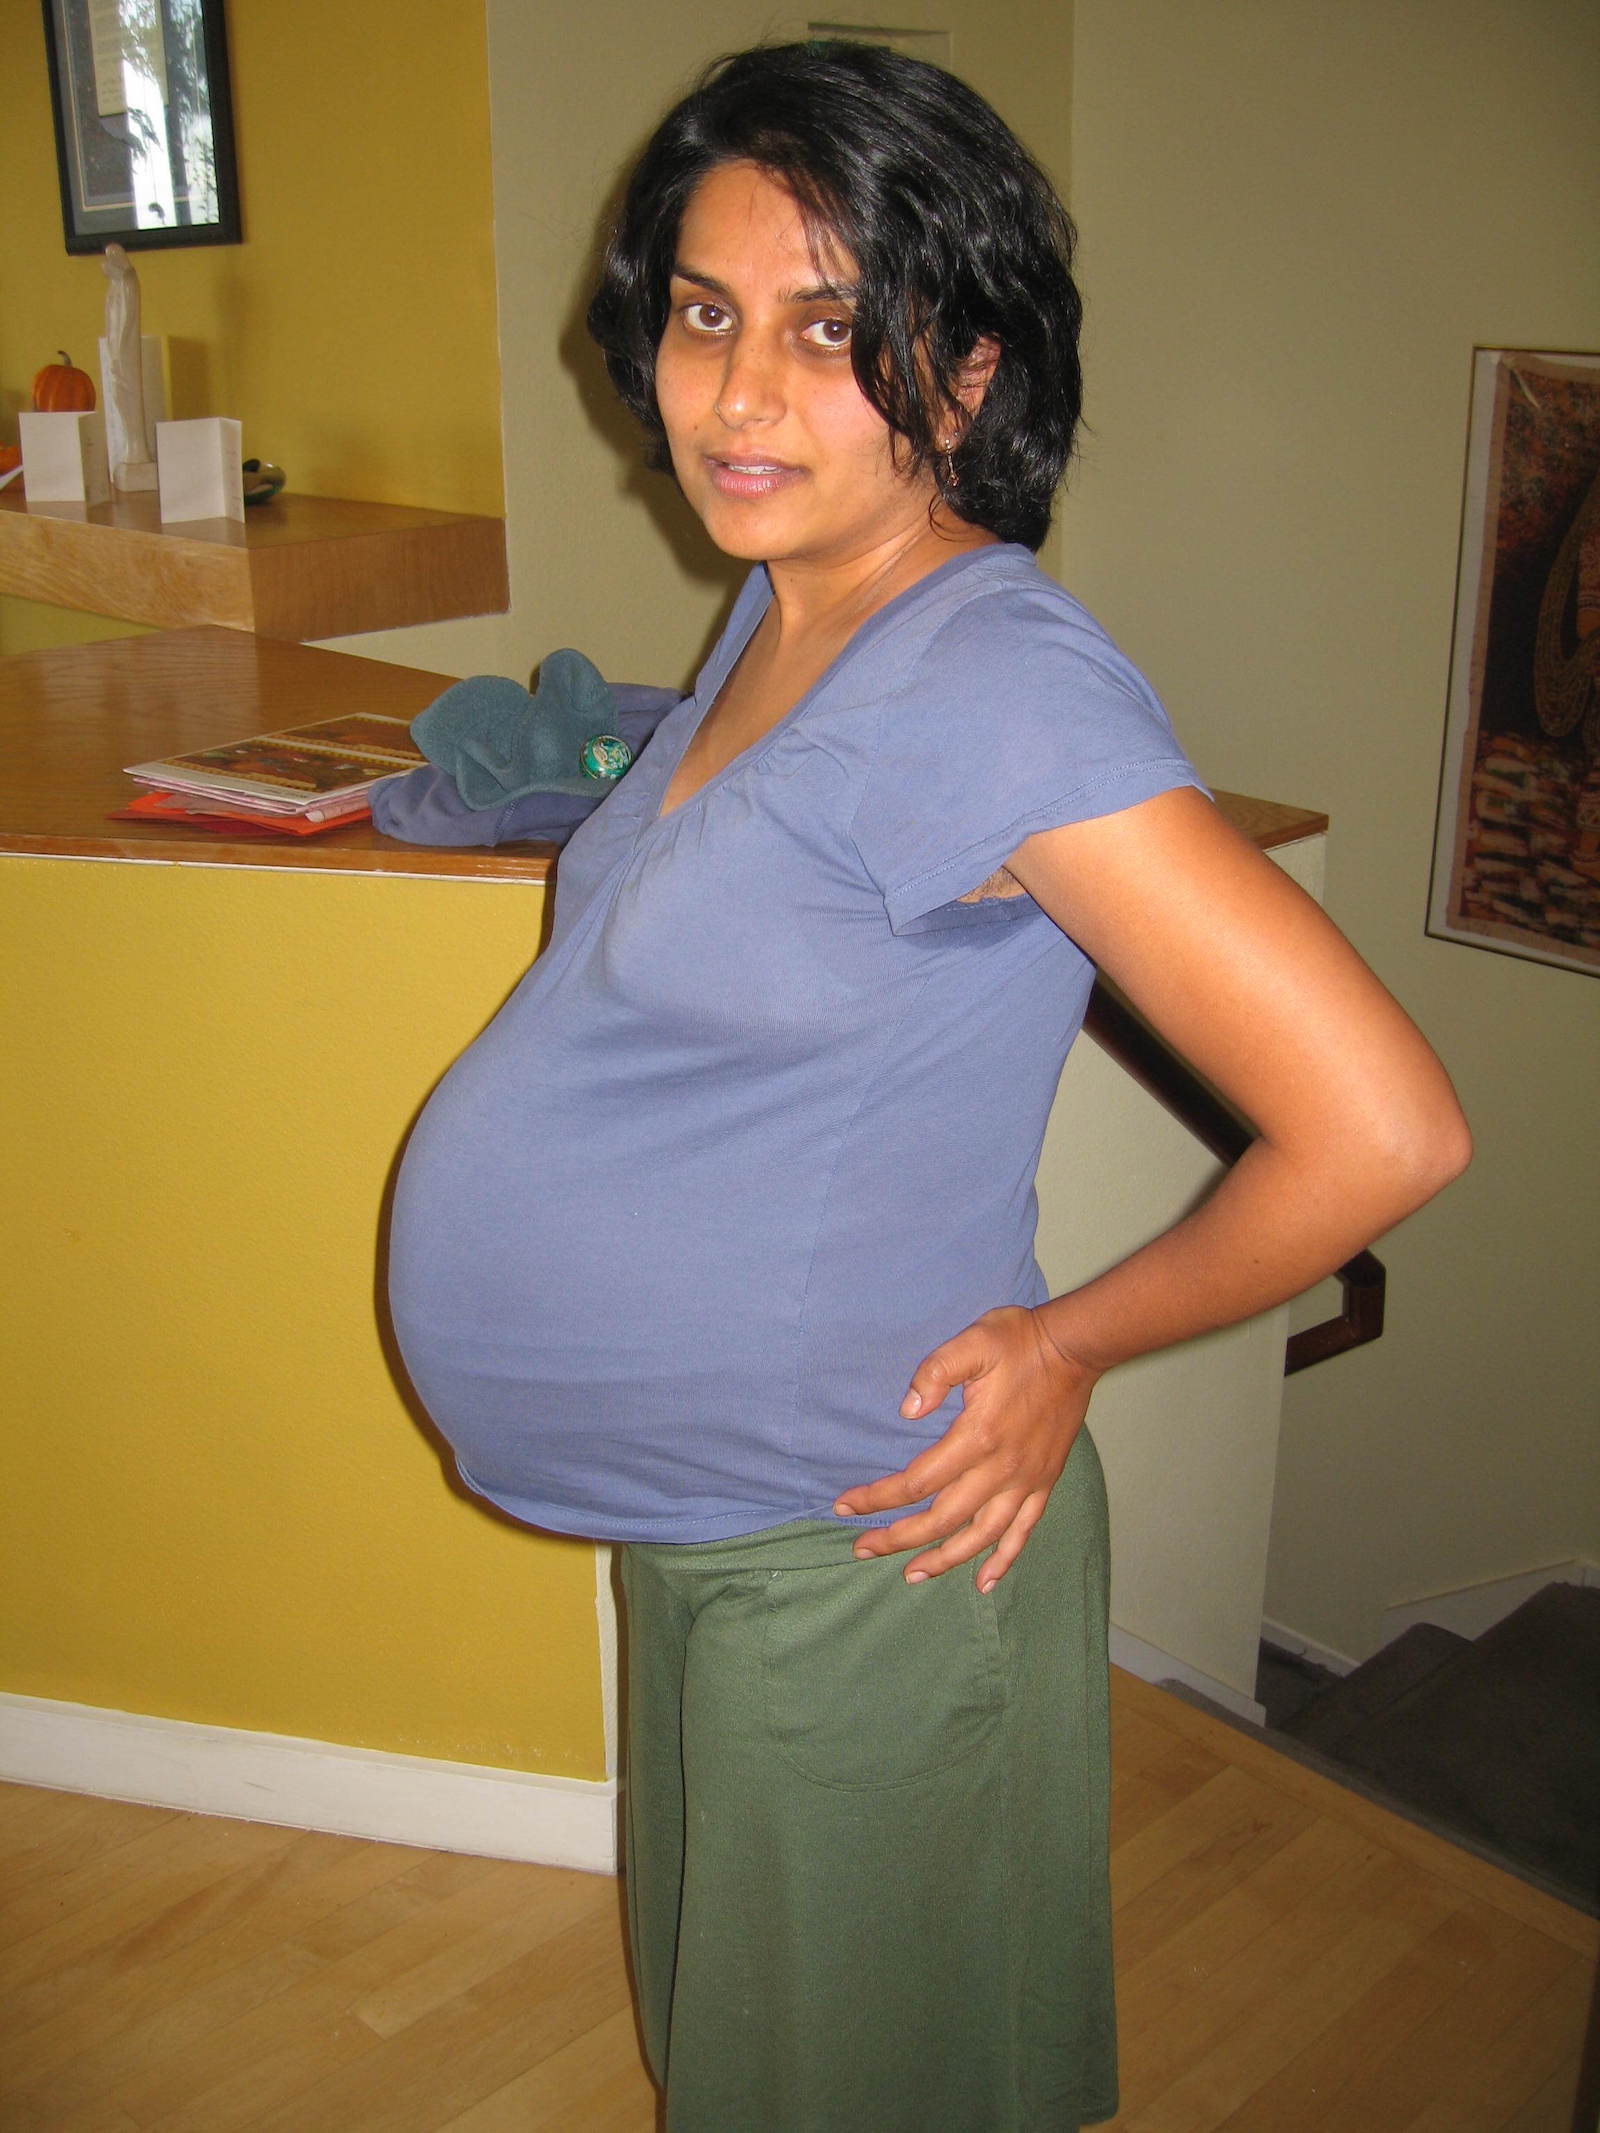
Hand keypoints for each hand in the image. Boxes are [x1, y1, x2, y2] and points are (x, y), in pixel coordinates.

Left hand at [832, 1305, 1097, 1589]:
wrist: (1075, 1348)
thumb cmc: (1019, 1342)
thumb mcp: (972, 1342)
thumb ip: (934, 1372)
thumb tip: (906, 1410)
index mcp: (977, 1437)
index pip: (917, 1482)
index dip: (877, 1498)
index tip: (845, 1507)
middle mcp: (1001, 1469)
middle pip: (942, 1518)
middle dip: (898, 1539)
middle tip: (862, 1549)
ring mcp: (1025, 1481)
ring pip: (981, 1535)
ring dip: (945, 1559)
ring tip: (913, 1575)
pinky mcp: (1044, 1482)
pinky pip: (1023, 1531)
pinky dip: (1004, 1559)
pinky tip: (985, 1582)